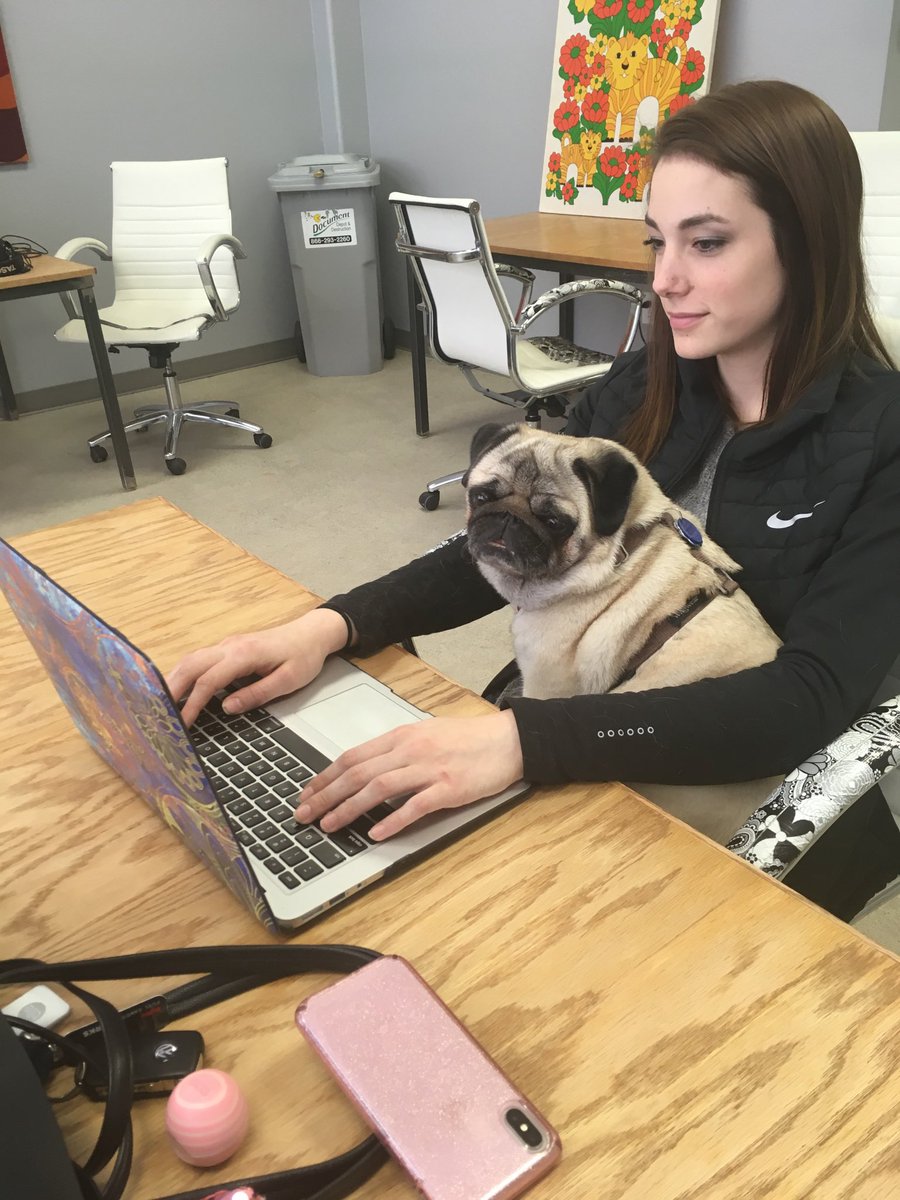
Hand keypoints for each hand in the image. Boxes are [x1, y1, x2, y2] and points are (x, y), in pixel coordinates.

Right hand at [165, 608, 349, 725]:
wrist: (311, 633)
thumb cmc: (303, 656)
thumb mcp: (288, 681)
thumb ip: (257, 693)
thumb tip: (227, 707)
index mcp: (244, 654)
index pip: (208, 681)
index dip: (192, 704)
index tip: (181, 724)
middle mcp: (230, 646)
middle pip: (190, 665)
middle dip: (171, 689)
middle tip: (158, 714)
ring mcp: (227, 645)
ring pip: (191, 659)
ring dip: (173, 680)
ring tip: (160, 704)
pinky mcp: (228, 648)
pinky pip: (199, 659)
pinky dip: (184, 674)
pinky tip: (178, 689)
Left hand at [295, 710, 523, 839]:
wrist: (509, 740)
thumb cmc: (469, 739)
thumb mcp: (427, 734)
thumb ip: (397, 750)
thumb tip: (367, 768)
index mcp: (402, 737)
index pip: (353, 756)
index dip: (326, 776)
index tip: (308, 793)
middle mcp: (411, 750)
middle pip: (358, 773)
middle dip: (326, 794)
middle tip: (305, 814)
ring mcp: (429, 769)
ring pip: (378, 788)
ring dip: (349, 808)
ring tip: (329, 825)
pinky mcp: (448, 789)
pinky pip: (414, 806)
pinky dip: (392, 820)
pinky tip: (375, 833)